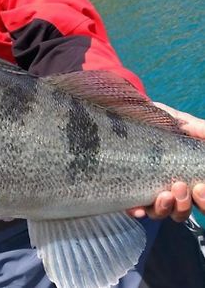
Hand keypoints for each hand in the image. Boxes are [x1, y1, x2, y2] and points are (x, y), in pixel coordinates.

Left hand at [127, 102, 204, 221]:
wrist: (130, 114)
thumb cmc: (159, 121)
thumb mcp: (181, 122)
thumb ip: (196, 128)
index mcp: (187, 175)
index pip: (201, 199)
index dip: (204, 200)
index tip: (200, 187)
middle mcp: (170, 188)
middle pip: (183, 211)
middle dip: (185, 204)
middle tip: (179, 186)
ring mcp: (149, 190)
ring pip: (161, 213)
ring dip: (165, 208)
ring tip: (163, 194)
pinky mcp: (129, 189)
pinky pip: (134, 207)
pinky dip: (138, 211)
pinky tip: (138, 208)